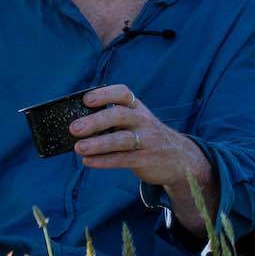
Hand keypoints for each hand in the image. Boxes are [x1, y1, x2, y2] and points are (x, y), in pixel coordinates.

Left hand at [70, 84, 210, 193]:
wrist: (180, 159)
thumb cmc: (146, 136)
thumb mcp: (136, 121)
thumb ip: (113, 118)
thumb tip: (76, 122)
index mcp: (137, 107)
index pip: (123, 93)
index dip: (104, 94)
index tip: (86, 100)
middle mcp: (143, 120)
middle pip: (119, 116)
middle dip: (95, 121)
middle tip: (74, 129)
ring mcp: (147, 140)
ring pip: (121, 140)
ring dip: (97, 144)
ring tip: (78, 148)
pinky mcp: (147, 159)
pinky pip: (123, 159)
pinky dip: (104, 161)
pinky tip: (88, 162)